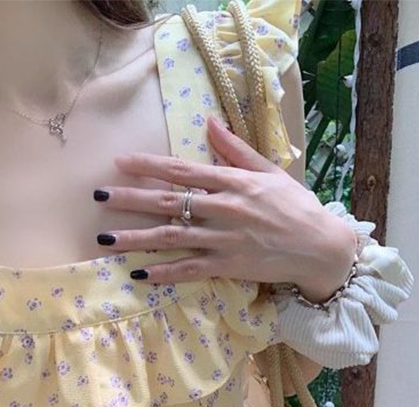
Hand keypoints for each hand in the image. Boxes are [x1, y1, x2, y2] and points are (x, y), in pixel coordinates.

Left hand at [95, 115, 356, 300]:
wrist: (320, 247)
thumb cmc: (295, 206)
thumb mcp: (268, 171)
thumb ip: (236, 149)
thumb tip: (209, 122)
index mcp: (233, 182)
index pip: (182, 171)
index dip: (148, 166)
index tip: (119, 162)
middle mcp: (224, 209)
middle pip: (168, 202)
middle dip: (130, 198)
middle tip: (98, 196)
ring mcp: (224, 240)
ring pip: (171, 237)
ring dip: (135, 238)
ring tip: (105, 238)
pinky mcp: (227, 266)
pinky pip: (188, 270)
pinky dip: (164, 273)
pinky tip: (139, 273)